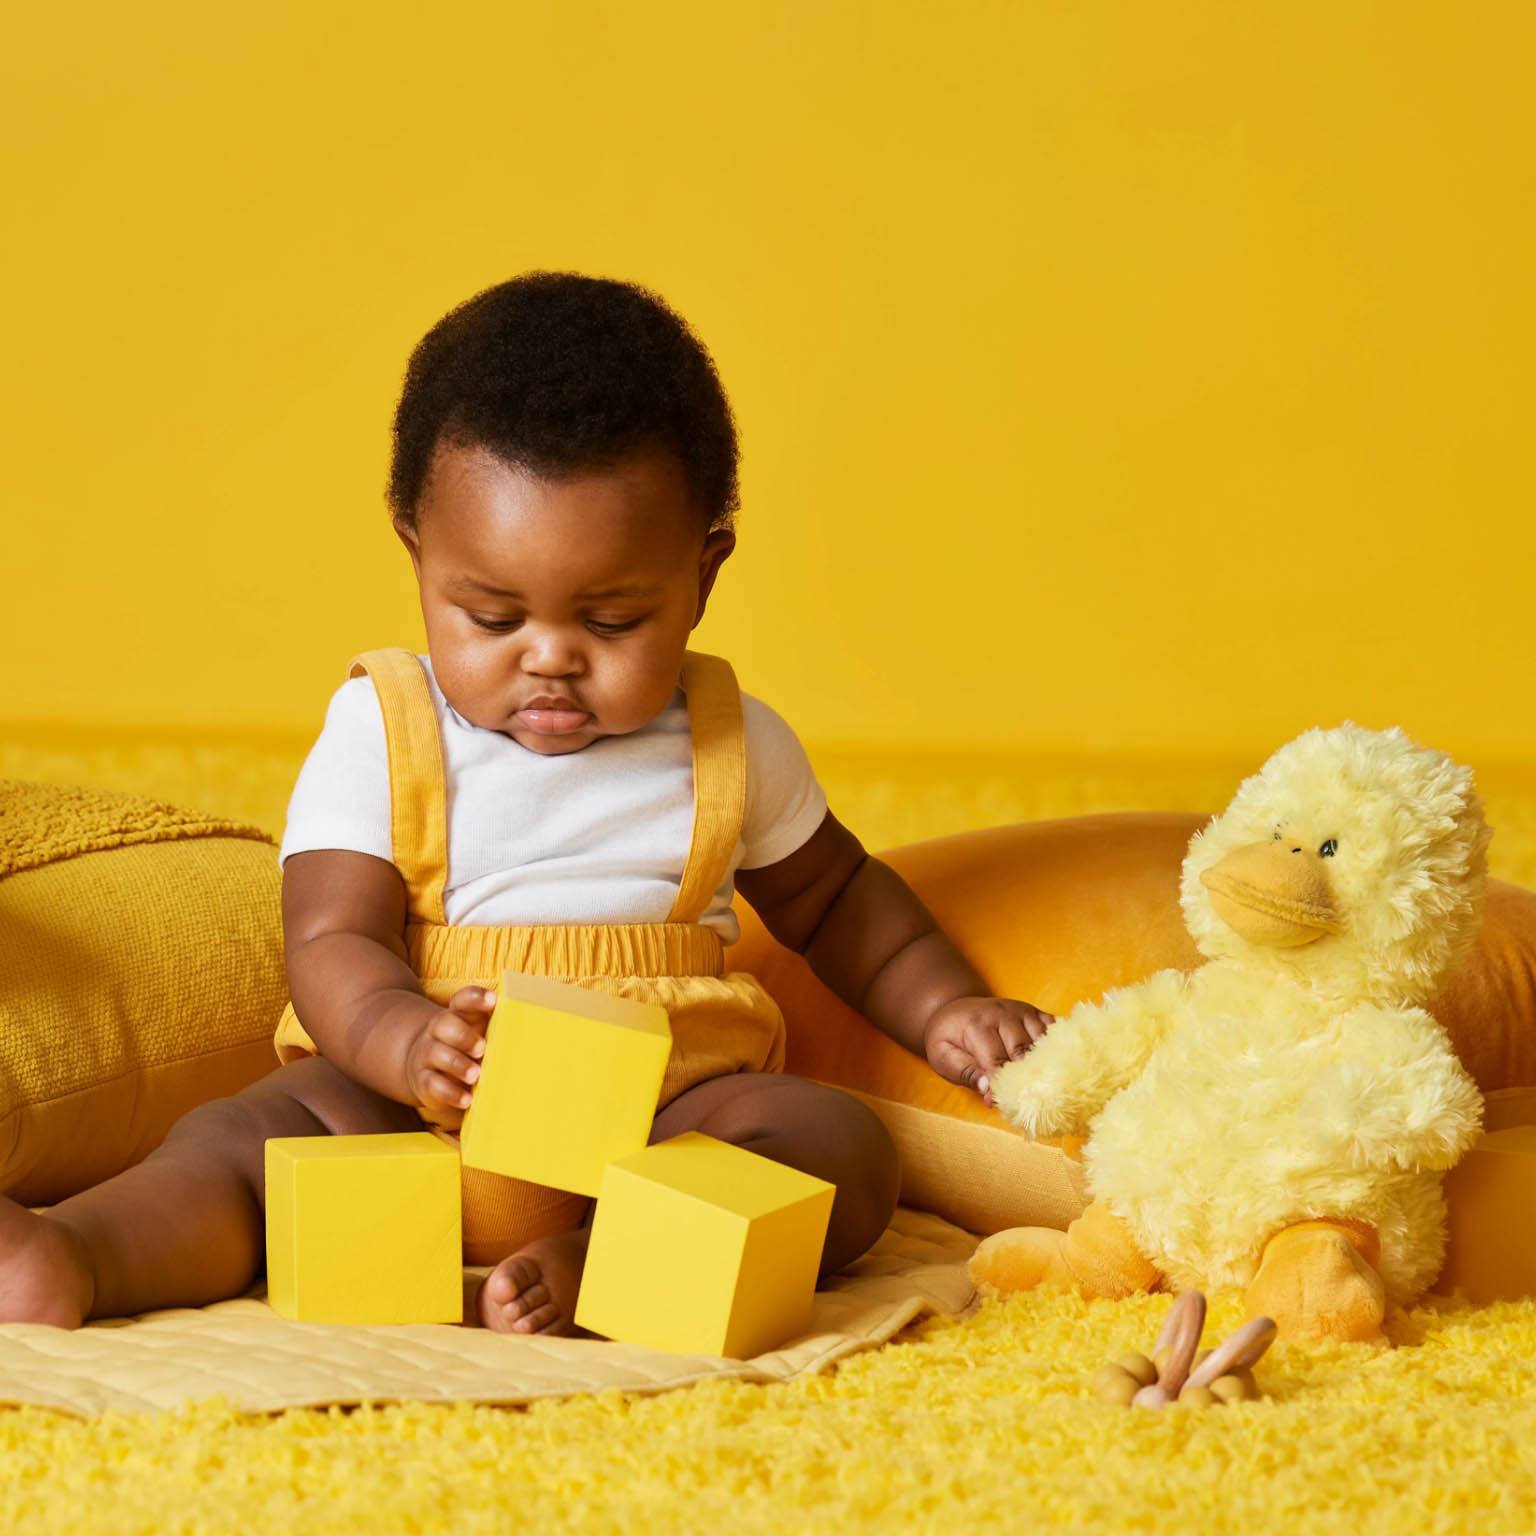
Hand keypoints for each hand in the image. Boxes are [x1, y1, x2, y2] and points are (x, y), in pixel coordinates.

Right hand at [404, 985, 493, 1111]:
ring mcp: (427, 1054)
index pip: (462, 1000)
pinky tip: (467, 1099)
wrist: (427, 1065)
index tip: (493, 1000)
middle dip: (463, 1036)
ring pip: (436, 1053)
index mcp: (457, 1014)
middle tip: (483, 1049)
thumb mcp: (481, 1033)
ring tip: (476, 1075)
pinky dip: (450, 1092)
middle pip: (444, 1024)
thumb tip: (538, 1034)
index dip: (475, 997)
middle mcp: (438, 1031)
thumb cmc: (468, 1047)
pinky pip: (432, 1084)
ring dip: (457, 1064)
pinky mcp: (423, 1080)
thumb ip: (500, 1028)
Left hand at [922, 996, 1054, 1104]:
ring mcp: (1022, 1010)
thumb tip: (989, 1090)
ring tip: (1046, 1087)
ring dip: (1046, 1065)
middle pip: (1023, 1051)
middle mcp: (1003, 1013)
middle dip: (1026, 1078)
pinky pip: (1055, 1029)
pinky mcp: (1035, 1012)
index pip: (996, 1061)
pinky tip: (1059, 1064)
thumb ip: (966, 1074)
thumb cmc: (949, 1038)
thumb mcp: (944, 1057)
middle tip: (1029, 1101)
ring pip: (1043, 1041)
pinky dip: (1059, 1047)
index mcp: (978, 1024)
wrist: (955, 1009)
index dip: (1001, 1086)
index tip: (1003, 1104)